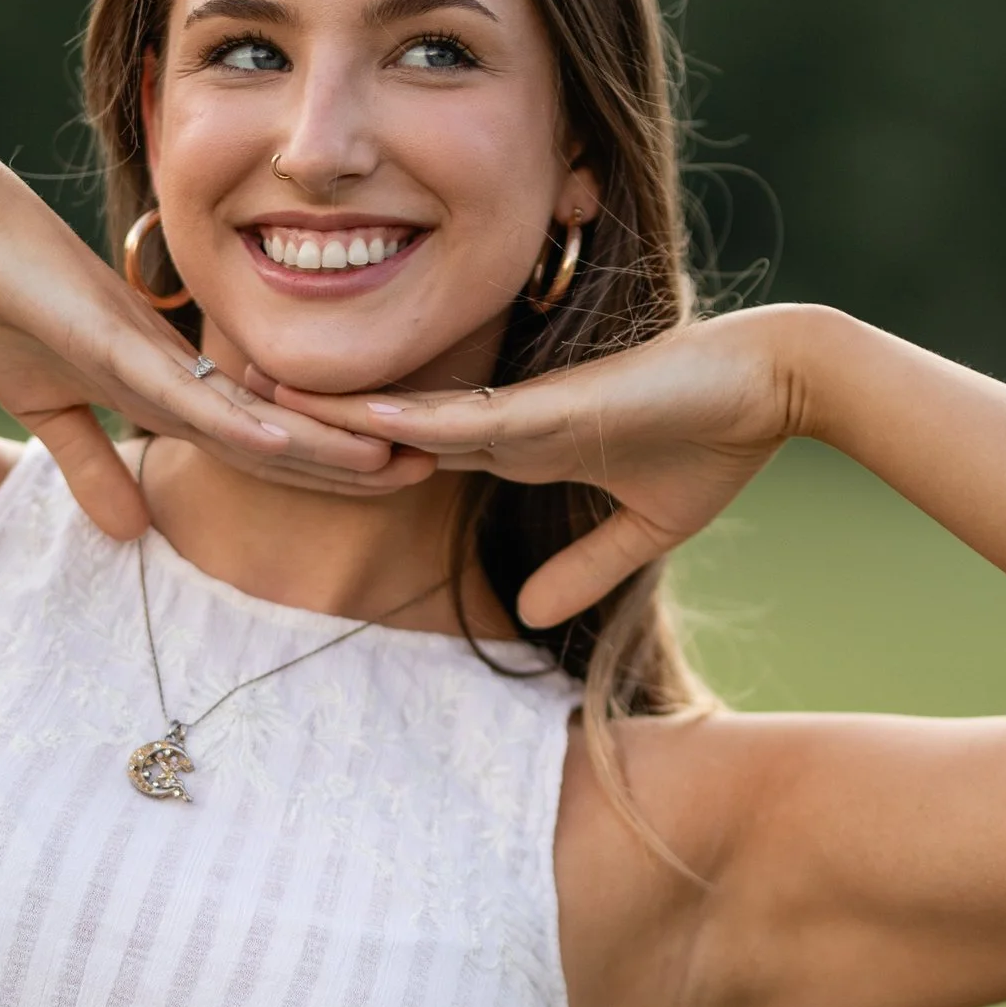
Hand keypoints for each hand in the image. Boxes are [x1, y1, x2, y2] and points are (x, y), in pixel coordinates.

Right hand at [0, 171, 419, 538]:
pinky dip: (236, 421)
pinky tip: (285, 444)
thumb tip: (127, 533)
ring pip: (253, 412)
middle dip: (352, 455)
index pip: (264, 438)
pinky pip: (187, 390)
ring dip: (321, 443)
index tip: (387, 481)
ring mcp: (153, 355)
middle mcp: (180, 369)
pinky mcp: (115, 343)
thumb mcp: (49, 409)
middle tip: (434, 469)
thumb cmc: (6, 302)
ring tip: (394, 464)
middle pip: (280, 427)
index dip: (324, 465)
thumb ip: (93, 466)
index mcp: (172, 385)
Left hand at [287, 307, 811, 624]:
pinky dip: (411, 421)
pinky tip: (356, 421)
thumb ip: (582, 570)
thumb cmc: (714, 441)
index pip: (412, 451)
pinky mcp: (553, 408)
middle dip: (314, 424)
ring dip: (336, 414)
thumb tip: (526, 619)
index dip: (348, 453)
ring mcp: (522, 411)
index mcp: (516, 444)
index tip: (284, 451)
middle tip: (231, 410)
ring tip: (257, 400)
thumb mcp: (640, 530)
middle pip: (387, 427)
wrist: (774, 386)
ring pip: (407, 416)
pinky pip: (466, 419)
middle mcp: (504, 422)